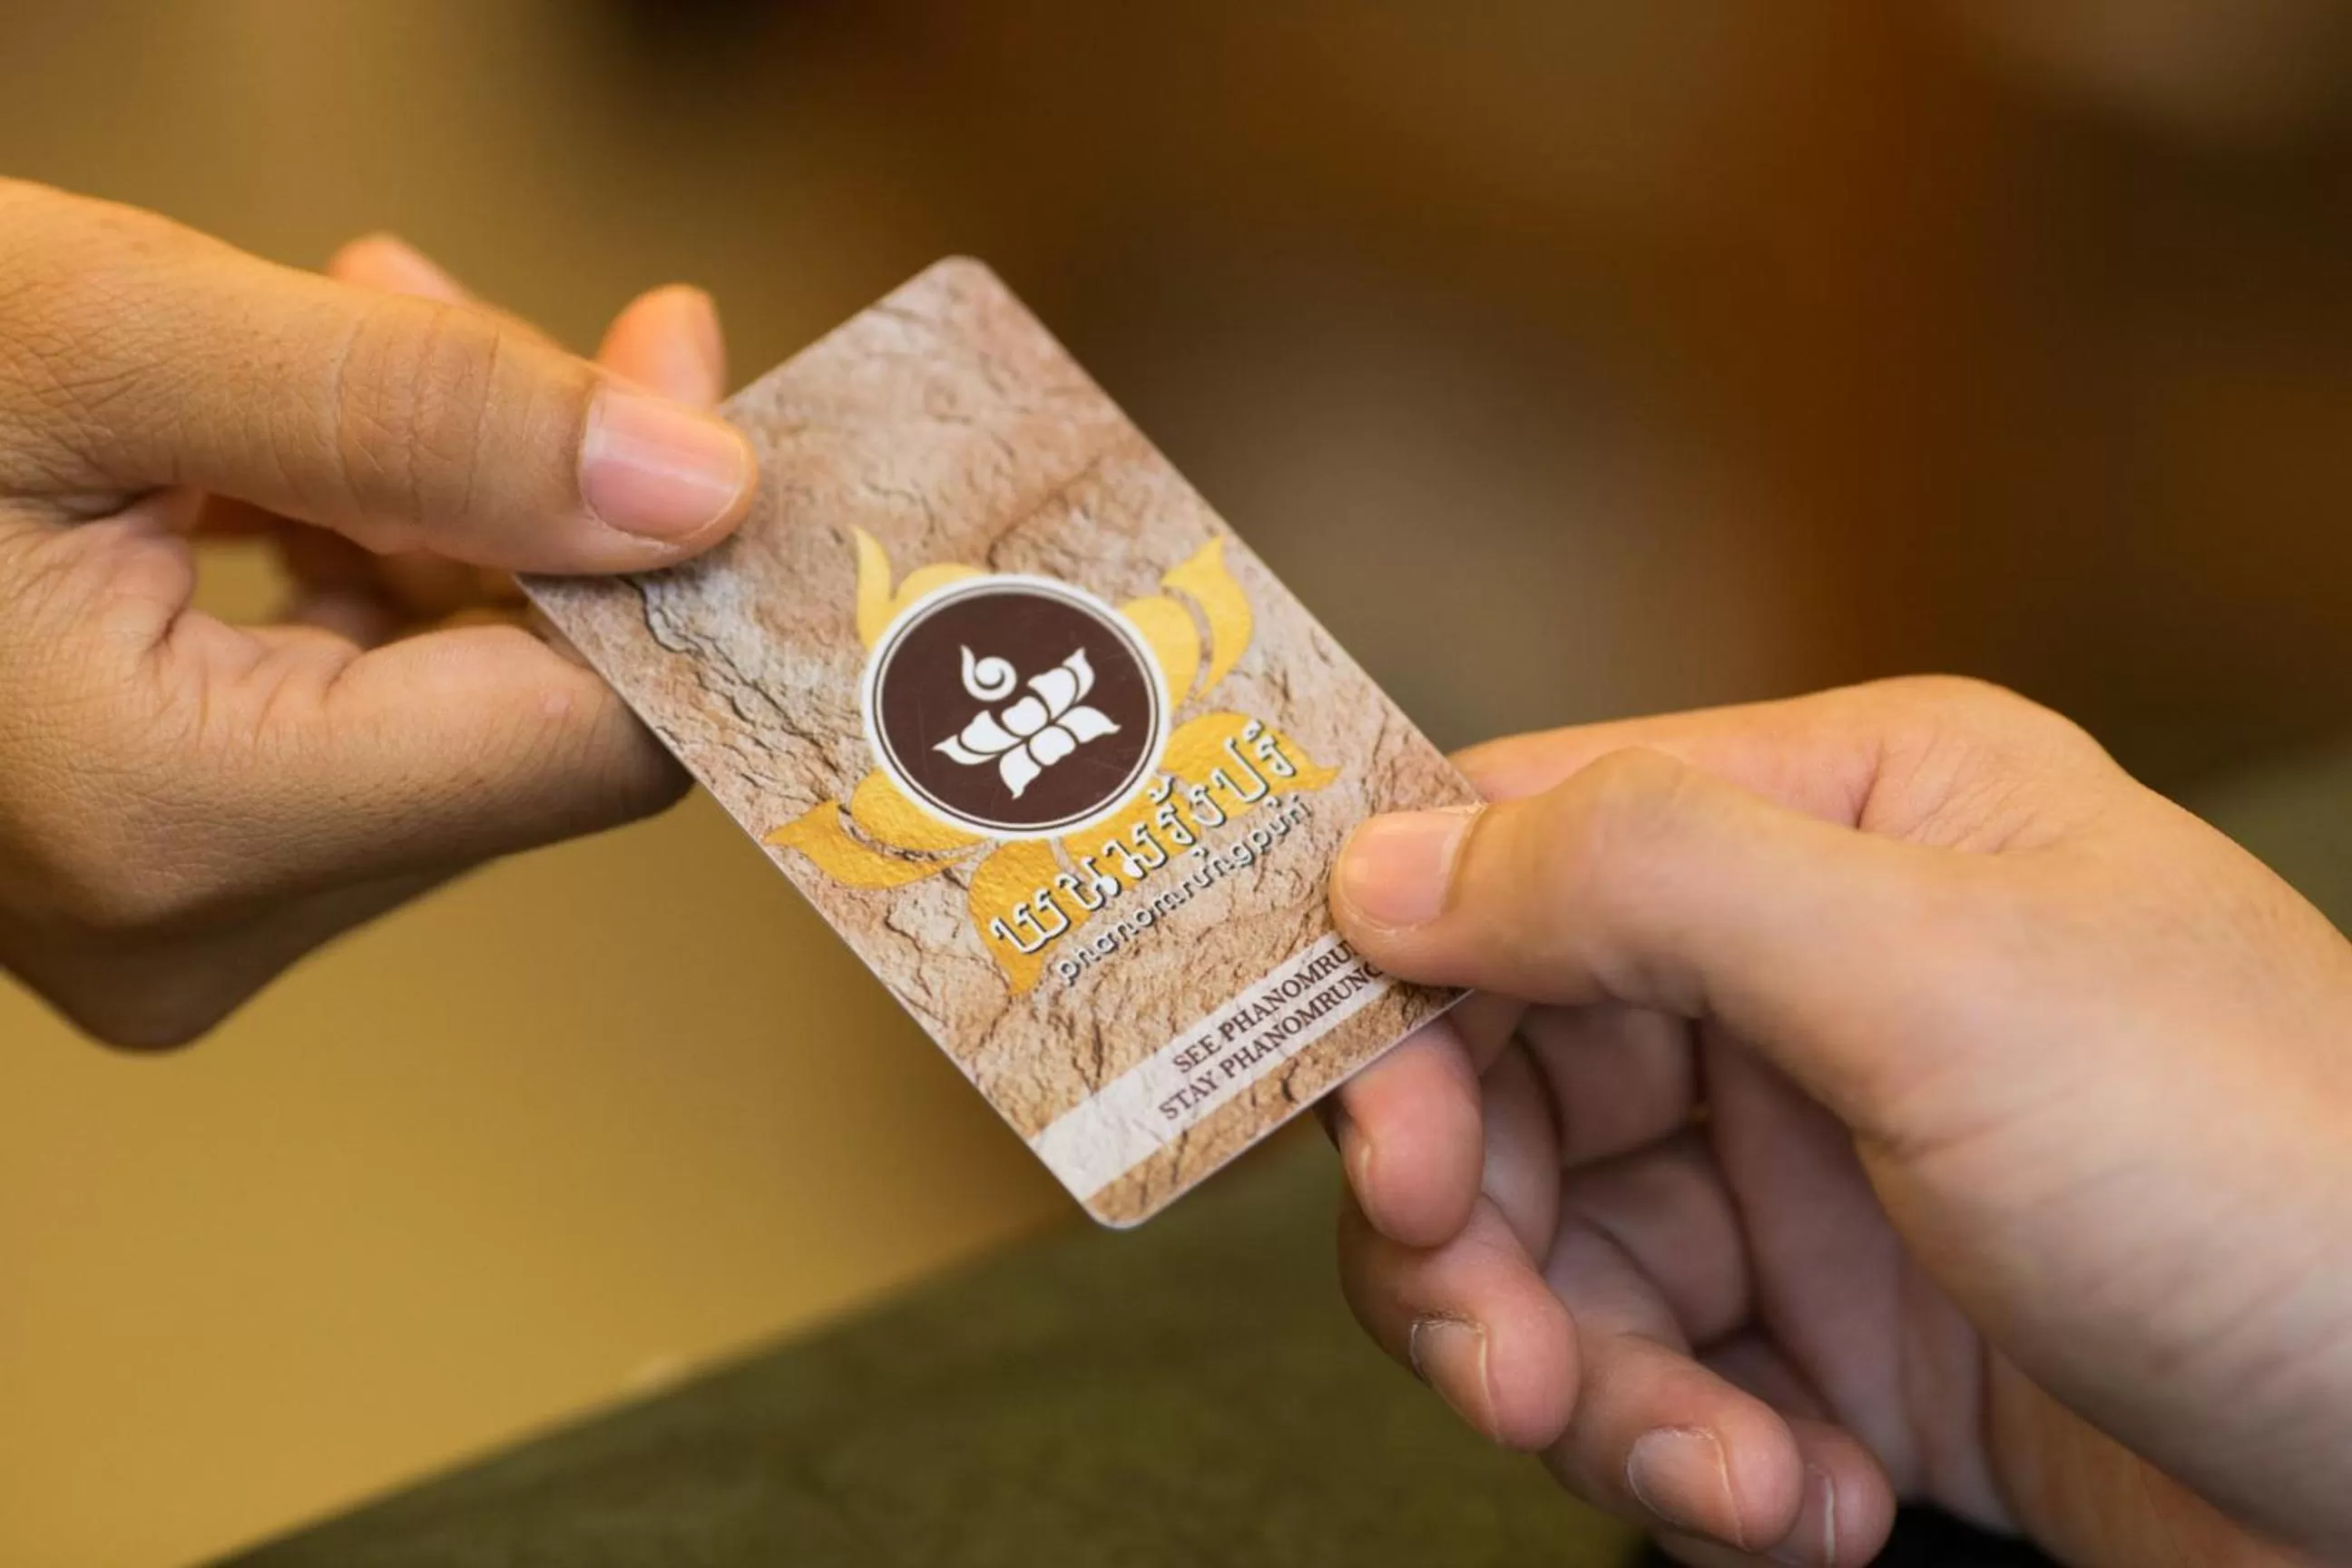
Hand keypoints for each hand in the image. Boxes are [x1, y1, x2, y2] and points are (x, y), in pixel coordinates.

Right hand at [0, 180, 754, 1047]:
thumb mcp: (100, 338)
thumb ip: (418, 413)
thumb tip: (704, 486)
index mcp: (186, 824)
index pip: (594, 742)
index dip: (699, 569)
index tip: (736, 397)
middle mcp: (199, 921)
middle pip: (528, 720)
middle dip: (561, 505)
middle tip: (534, 318)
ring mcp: (173, 909)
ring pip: (446, 702)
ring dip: (456, 503)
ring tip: (374, 317)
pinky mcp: (158, 857)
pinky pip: (349, 708)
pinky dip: (367, 554)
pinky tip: (299, 430)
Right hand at [1325, 678, 2351, 1566]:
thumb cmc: (2275, 1176)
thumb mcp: (1942, 986)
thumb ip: (1644, 883)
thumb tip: (1376, 864)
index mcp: (1839, 819)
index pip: (1523, 841)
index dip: (1396, 974)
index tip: (1327, 1117)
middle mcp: (1804, 972)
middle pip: (1506, 1072)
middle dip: (1478, 1234)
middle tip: (1495, 1359)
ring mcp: (1812, 1160)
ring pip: (1555, 1249)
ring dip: (1587, 1385)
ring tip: (1712, 1481)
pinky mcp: (1836, 1334)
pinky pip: (1654, 1380)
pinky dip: (1689, 1466)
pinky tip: (1808, 1509)